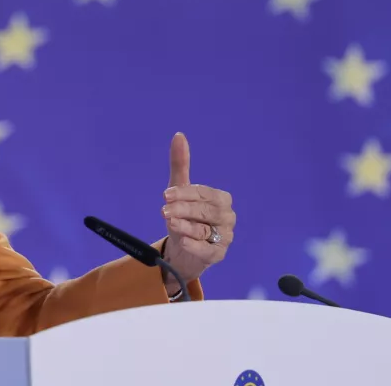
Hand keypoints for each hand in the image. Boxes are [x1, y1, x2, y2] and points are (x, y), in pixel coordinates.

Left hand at [160, 132, 234, 286]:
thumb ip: (180, 164)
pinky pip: (208, 250)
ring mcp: (224, 237)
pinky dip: (195, 245)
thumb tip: (178, 135)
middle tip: (164, 210)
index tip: (165, 195)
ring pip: (205, 230)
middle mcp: (227, 217)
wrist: (183, 250)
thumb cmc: (185, 216)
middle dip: (184, 209)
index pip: (205, 194)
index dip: (185, 194)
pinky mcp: (217, 255)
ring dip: (186, 226)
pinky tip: (182, 241)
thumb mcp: (179, 190)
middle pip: (206, 212)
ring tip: (170, 223)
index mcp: (221, 199)